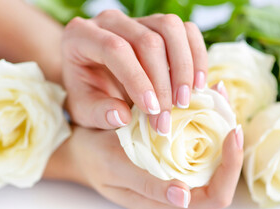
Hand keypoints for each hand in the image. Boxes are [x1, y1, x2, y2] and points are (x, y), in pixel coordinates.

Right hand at [44, 123, 242, 208]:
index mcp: (162, 207)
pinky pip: (201, 156)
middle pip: (220, 181)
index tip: (231, 130)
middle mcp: (175, 202)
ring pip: (214, 167)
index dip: (229, 166)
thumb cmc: (94, 158)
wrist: (83, 154)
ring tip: (219, 101)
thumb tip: (183, 196)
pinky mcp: (174, 173)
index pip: (213, 196)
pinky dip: (208, 132)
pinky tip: (206, 107)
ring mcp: (176, 188)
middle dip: (230, 148)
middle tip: (228, 110)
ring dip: (220, 136)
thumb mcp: (114, 166)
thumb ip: (147, 184)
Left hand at [61, 10, 206, 134]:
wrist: (96, 82)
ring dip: (183, 67)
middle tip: (167, 118)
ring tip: (184, 101)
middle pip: (147, 40)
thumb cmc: (88, 95)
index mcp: (81, 36)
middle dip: (162, 82)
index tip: (152, 110)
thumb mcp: (84, 110)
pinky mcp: (158, 25)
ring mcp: (137, 20)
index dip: (137, 79)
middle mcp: (109, 21)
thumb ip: (99, 113)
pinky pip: (186, 31)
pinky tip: (198, 85)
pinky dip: (196, 57)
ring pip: (170, 28)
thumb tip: (122, 116)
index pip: (115, 49)